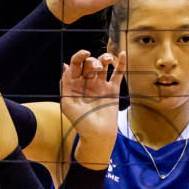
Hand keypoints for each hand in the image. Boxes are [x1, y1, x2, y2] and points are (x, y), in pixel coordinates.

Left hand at [60, 50, 124, 167]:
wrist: (98, 134)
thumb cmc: (80, 122)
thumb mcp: (67, 104)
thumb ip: (65, 85)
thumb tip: (65, 66)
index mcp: (75, 84)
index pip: (76, 65)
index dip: (79, 56)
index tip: (85, 54)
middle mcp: (87, 82)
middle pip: (90, 63)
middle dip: (92, 62)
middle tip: (95, 70)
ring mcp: (100, 85)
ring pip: (103, 65)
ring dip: (105, 58)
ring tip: (107, 61)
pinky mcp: (112, 89)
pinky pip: (117, 74)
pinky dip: (121, 64)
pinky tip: (122, 54)